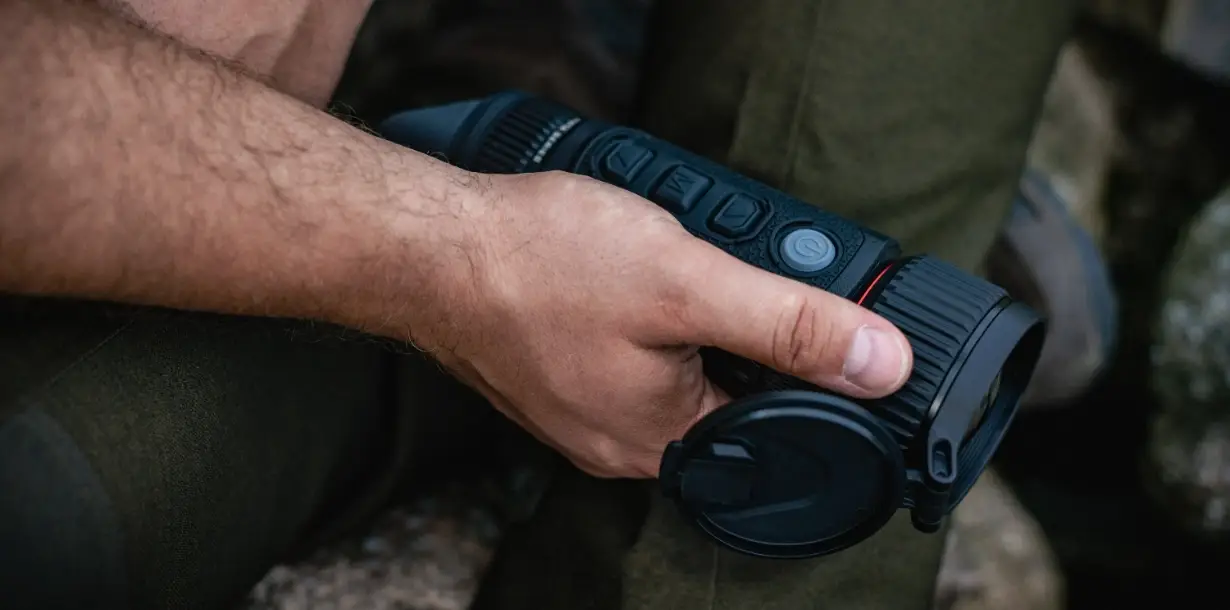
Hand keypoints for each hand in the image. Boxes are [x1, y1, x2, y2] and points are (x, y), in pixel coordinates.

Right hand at [405, 170, 912, 478]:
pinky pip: (629, 357)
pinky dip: (643, 316)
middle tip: (715, 269)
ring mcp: (584, 413)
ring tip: (660, 265)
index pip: (780, 424)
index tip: (804, 310)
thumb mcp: (686, 283)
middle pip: (728, 397)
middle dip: (743, 332)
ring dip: (691, 317)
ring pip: (677, 372)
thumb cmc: (539, 263)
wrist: (426, 245)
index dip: (810, 366)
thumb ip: (788, 325)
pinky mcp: (558, 378)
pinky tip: (622, 275)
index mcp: (663, 442)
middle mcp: (622, 443)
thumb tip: (878, 365)